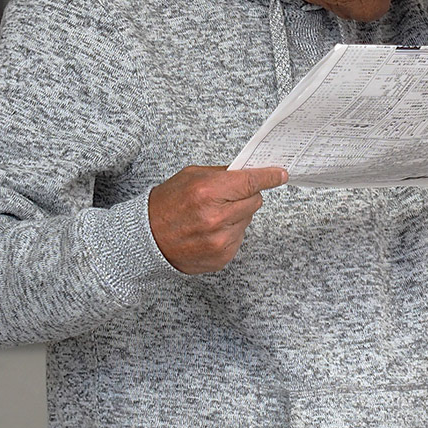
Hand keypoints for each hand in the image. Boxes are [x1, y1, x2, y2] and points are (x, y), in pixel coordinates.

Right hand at [148, 165, 287, 273]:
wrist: (145, 238)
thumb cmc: (166, 204)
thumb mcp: (191, 176)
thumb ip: (223, 173)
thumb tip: (250, 171)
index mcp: (208, 192)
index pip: (251, 181)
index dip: (269, 176)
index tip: (281, 174)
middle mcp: (217, 218)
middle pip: (255, 200)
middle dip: (246, 195)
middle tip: (227, 196)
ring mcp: (220, 241)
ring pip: (248, 219)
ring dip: (236, 215)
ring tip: (211, 216)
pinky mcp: (222, 257)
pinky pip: (240, 237)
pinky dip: (230, 232)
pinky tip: (210, 231)